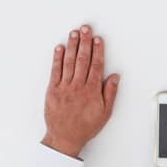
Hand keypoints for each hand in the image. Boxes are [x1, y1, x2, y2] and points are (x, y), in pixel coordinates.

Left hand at [41, 25, 118, 157]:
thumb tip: (113, 77)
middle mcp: (77, 86)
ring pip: (69, 62)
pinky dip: (57, 58)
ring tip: (74, 33)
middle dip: (85, 42)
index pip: (96, 65)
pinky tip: (59, 48)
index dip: (97, 50)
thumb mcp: (105, 112)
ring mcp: (64, 87)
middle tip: (86, 28)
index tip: (98, 39)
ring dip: (72, 45)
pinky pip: (55, 70)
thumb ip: (109, 93)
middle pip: (82, 59)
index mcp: (91, 91)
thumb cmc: (85, 126)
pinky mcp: (52, 90)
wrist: (64, 138)